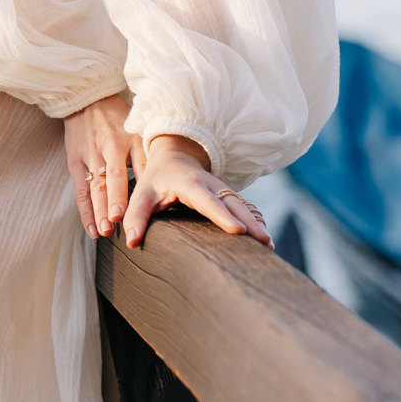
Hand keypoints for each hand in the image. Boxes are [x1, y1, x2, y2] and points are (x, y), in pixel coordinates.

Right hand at [63, 94, 140, 237]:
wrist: (88, 100)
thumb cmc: (119, 121)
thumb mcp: (138, 132)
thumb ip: (147, 157)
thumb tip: (164, 185)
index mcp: (129, 140)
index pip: (137, 166)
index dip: (138, 187)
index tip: (140, 207)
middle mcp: (110, 148)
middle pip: (113, 178)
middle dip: (114, 200)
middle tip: (117, 221)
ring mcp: (90, 155)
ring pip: (95, 186)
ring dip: (99, 210)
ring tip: (104, 231)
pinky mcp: (75, 162)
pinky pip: (80, 190)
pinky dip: (85, 211)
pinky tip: (92, 229)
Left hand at [120, 136, 273, 250]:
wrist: (175, 156)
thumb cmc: (156, 178)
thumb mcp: (142, 194)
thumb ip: (135, 216)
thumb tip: (131, 241)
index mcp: (191, 185)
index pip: (208, 202)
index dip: (222, 216)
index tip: (238, 230)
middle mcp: (212, 186)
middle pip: (234, 205)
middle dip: (250, 223)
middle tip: (264, 243)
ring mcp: (223, 190)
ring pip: (244, 206)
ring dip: (257, 223)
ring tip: (269, 246)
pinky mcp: (228, 197)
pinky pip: (245, 208)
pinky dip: (256, 221)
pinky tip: (265, 238)